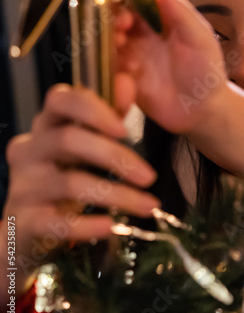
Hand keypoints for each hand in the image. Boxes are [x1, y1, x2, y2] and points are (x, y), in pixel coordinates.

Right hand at [4, 82, 158, 292]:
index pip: (60, 100)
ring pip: (71, 183)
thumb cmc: (65, 177)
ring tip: (149, 206)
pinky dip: (88, 225)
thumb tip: (128, 82)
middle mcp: (29, 150)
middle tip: (151, 176)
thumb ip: (108, 116)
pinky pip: (58, 222)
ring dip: (117, 195)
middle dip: (116, 157)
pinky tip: (112, 227)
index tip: (125, 129)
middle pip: (69, 140)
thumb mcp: (86, 145)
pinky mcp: (24, 220)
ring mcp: (23, 185)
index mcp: (47, 126)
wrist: (29, 230)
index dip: (92, 109)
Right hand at [117, 0, 227, 135]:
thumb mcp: (199, 39)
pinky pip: (107, 63)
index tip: (129, 9)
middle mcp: (143, 33)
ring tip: (120, 45)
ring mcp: (132, 53)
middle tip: (122, 28)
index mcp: (162, 19)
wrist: (203, 110)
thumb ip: (181, 14)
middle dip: (113, 18)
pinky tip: (127, 69)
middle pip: (116, 15)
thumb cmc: (207, 71)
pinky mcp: (123, 75)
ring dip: (109, 38)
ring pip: (107, 38)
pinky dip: (110, 62)